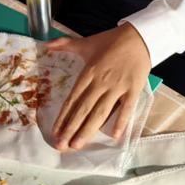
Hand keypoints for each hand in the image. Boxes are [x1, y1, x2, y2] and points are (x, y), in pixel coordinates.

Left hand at [48, 23, 150, 150]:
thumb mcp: (87, 42)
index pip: (73, 99)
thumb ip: (65, 44)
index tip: (55, 132)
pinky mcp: (133, 89)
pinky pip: (126, 108)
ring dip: (89, 129)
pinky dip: (121, 122)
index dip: (63, 116)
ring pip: (101, 111)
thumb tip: (45, 44)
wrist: (139, 37)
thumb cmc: (111, 41)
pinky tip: (114, 136)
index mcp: (88, 72)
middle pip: (84, 109)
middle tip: (62, 146)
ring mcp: (118, 86)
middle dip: (72, 128)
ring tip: (78, 145)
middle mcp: (101, 82)